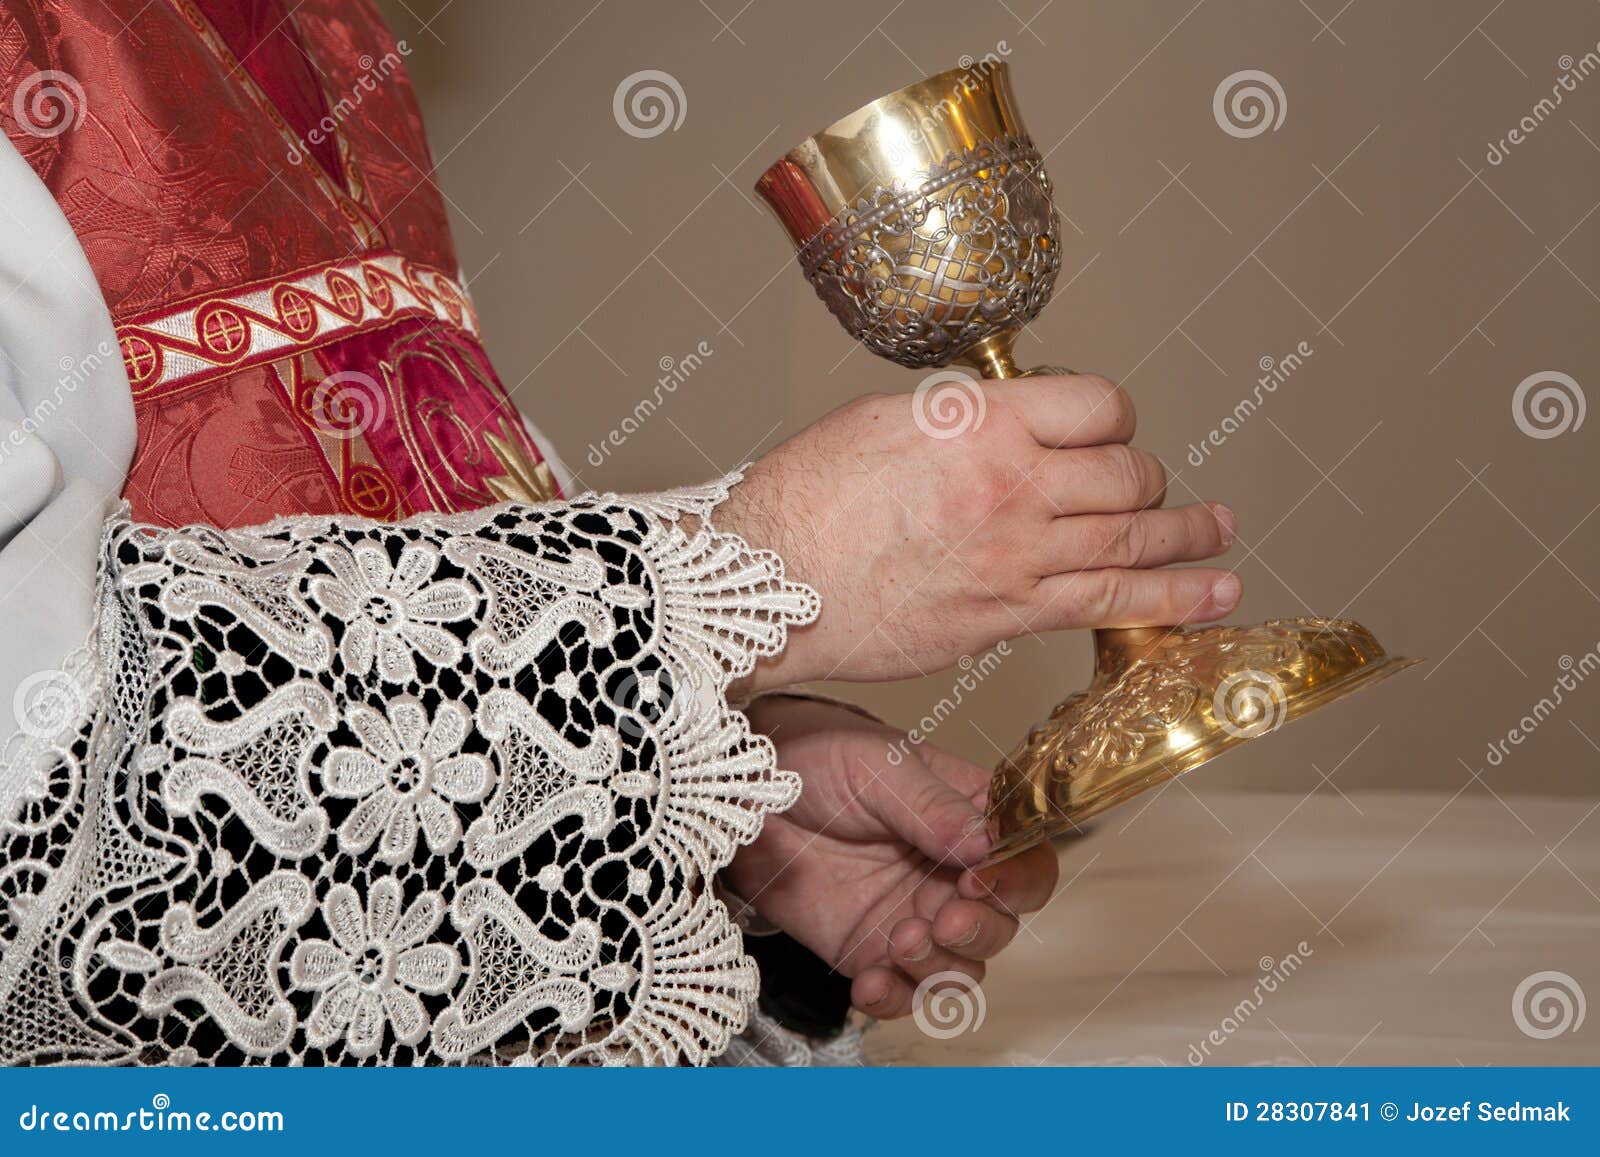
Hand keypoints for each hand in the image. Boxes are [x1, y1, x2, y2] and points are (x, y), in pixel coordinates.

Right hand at [716, 375, 1239, 691]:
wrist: (765, 584)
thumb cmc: (802, 499)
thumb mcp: (881, 419)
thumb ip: (960, 419)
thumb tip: (998, 426)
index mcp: (982, 421)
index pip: (1097, 405)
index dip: (1112, 416)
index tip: (1106, 429)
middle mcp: (1012, 485)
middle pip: (1125, 474)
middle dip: (1143, 479)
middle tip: (1144, 488)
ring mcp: (1015, 557)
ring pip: (1134, 541)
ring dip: (1190, 536)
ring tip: (1224, 532)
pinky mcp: (1006, 617)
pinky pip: (1110, 604)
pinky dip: (1174, 600)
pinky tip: (1214, 594)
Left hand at [726, 695, 1059, 1017]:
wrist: (744, 790)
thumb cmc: (815, 754)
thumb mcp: (877, 764)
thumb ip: (930, 806)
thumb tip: (984, 845)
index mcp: (970, 818)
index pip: (1026, 858)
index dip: (1017, 879)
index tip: (981, 881)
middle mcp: (950, 873)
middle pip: (1002, 924)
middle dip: (980, 929)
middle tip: (942, 916)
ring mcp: (912, 916)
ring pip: (961, 968)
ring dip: (939, 967)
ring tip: (898, 940)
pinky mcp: (868, 951)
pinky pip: (900, 993)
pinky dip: (894, 998)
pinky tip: (869, 983)